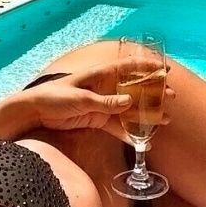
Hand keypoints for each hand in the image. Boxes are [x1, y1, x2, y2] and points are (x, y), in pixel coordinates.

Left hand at [23, 62, 174, 142]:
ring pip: (129, 109)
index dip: (146, 67)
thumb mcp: (79, 98)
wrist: (34, 112)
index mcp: (100, 75)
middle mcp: (104, 88)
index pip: (127, 67)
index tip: (165, 69)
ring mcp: (101, 104)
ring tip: (165, 120)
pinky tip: (143, 140)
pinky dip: (128, 132)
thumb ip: (104, 101)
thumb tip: (127, 102)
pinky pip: (116, 125)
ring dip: (146, 115)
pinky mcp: (96, 119)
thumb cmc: (54, 97)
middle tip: (171, 98)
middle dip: (153, 93)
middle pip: (133, 89)